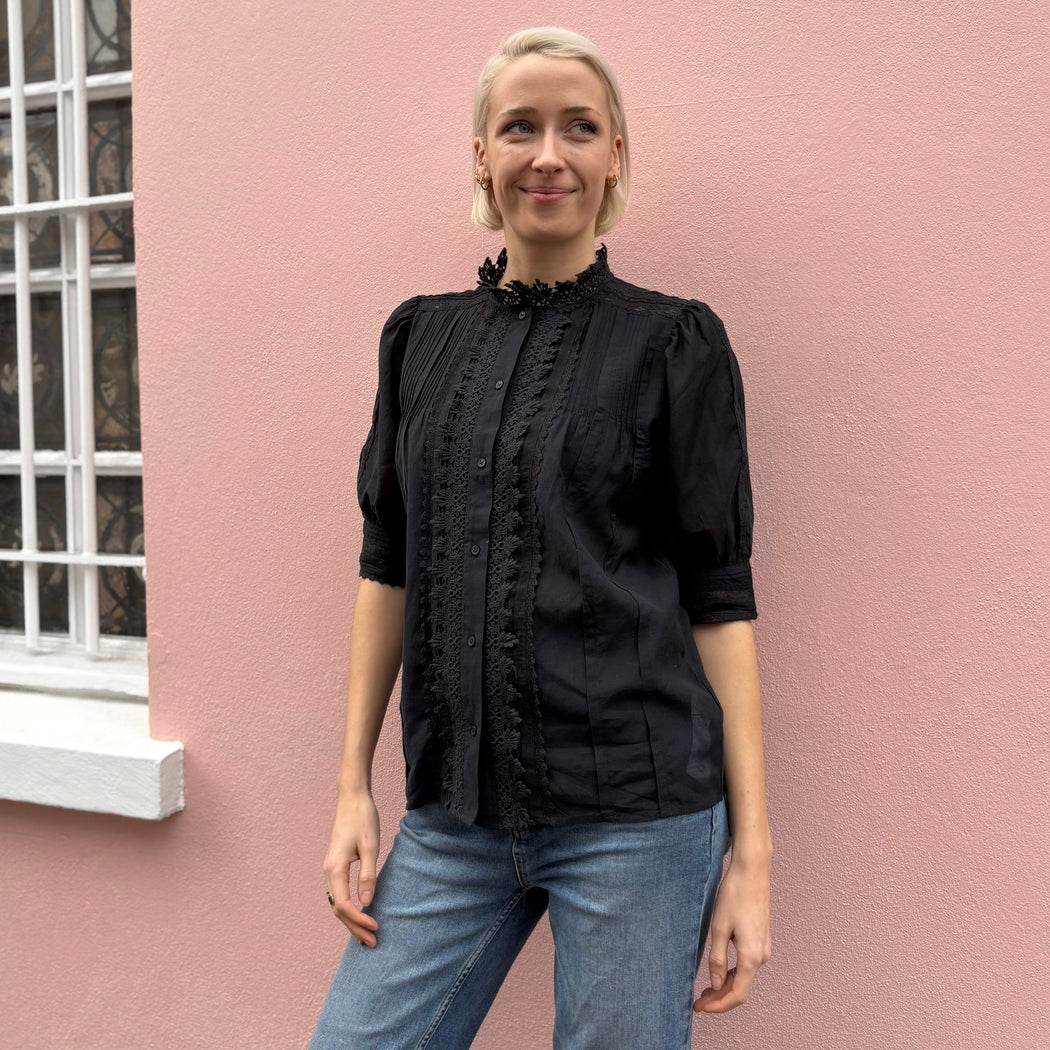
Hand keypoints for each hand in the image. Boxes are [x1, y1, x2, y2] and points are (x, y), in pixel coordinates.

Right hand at [322, 789, 380, 947]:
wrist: (352, 798)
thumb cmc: (363, 818)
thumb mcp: (371, 846)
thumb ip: (368, 874)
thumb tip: (367, 902)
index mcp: (335, 869)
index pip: (344, 905)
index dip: (359, 919)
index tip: (375, 927)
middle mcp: (328, 872)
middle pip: (338, 909)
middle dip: (354, 927)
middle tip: (372, 943)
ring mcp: (330, 869)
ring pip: (338, 903)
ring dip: (351, 920)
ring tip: (366, 936)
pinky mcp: (336, 866)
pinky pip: (339, 893)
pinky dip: (348, 908)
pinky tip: (359, 914)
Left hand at [693, 850, 771, 1013]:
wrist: (752, 872)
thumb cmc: (734, 896)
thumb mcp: (719, 928)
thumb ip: (717, 959)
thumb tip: (715, 985)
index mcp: (751, 957)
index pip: (737, 995)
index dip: (718, 1006)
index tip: (699, 1008)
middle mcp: (762, 956)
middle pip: (741, 988)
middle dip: (720, 999)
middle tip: (698, 1002)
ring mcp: (764, 948)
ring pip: (744, 977)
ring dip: (725, 986)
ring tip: (704, 990)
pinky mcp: (761, 939)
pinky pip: (747, 965)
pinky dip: (733, 974)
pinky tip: (718, 972)